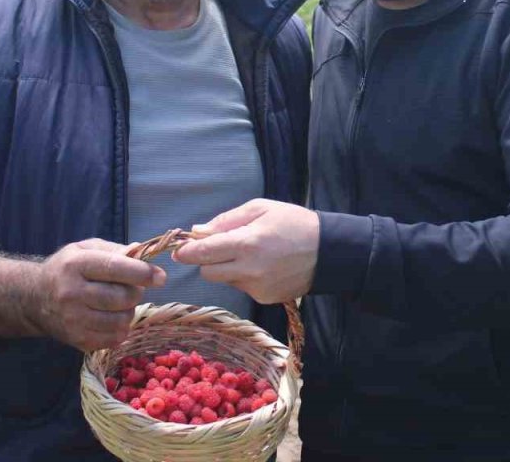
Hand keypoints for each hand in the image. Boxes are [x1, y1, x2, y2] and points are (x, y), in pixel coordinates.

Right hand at [32, 238, 165, 351]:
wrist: (34, 298)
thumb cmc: (66, 269)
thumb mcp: (85, 249)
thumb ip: (114, 250)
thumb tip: (142, 252)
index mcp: (75, 265)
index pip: (114, 268)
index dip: (142, 273)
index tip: (160, 277)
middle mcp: (71, 293)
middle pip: (121, 297)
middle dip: (136, 292)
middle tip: (133, 288)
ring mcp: (73, 319)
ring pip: (120, 320)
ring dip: (129, 312)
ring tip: (121, 304)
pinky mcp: (77, 339)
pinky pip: (113, 339)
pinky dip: (121, 329)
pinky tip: (112, 318)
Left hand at [172, 199, 318, 303]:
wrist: (329, 252)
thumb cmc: (294, 223)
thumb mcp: (261, 208)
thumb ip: (226, 220)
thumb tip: (198, 231)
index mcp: (247, 243)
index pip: (203, 253)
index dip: (187, 252)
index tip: (180, 250)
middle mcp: (249, 270)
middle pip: (208, 272)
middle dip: (207, 260)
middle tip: (218, 247)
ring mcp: (257, 288)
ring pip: (225, 280)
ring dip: (228, 268)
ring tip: (252, 253)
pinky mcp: (265, 299)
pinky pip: (243, 288)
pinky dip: (245, 278)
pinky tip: (264, 267)